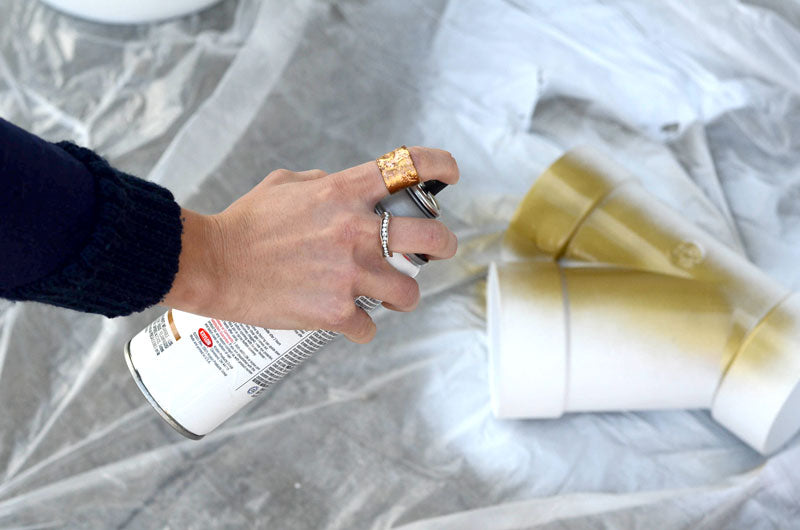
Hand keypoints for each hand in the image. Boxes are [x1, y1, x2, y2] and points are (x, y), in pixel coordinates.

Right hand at [162, 146, 458, 342]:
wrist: (212, 264)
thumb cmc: (244, 223)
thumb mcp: (283, 185)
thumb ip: (320, 180)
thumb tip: (340, 184)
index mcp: (343, 192)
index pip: (408, 166)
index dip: (440, 166)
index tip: (450, 174)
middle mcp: (354, 230)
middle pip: (432, 238)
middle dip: (443, 246)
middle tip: (436, 252)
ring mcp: (348, 273)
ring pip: (409, 293)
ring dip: (403, 296)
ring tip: (389, 296)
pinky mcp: (334, 311)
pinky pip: (369, 327)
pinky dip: (361, 328)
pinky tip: (348, 322)